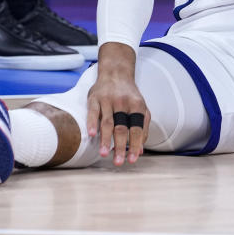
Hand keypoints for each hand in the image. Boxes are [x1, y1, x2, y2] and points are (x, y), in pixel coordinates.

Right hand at [86, 44, 150, 165]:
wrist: (116, 72)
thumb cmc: (129, 95)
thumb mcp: (141, 108)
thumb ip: (142, 128)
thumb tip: (140, 151)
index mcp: (137, 106)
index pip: (137, 128)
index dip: (135, 144)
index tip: (132, 160)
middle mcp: (123, 103)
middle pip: (122, 127)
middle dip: (120, 146)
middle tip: (118, 162)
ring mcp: (108, 100)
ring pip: (107, 122)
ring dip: (105, 139)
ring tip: (104, 154)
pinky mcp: (94, 98)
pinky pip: (93, 112)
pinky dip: (92, 123)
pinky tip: (92, 135)